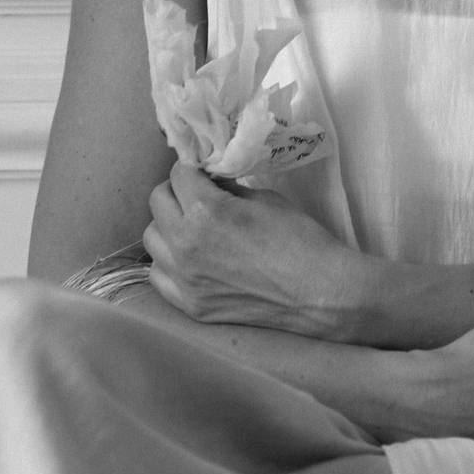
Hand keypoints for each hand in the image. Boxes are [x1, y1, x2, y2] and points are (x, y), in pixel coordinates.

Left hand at [143, 161, 357, 337]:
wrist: (321, 292)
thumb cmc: (300, 239)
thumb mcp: (264, 198)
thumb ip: (228, 189)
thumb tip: (210, 181)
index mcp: (206, 211)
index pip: (178, 174)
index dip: (193, 168)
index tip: (203, 171)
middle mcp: (185, 244)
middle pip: (158, 201)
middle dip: (178, 191)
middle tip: (199, 194)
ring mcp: (184, 279)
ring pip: (152, 239)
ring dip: (169, 226)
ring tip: (193, 227)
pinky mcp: (190, 305)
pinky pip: (159, 275)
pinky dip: (169, 262)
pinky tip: (191, 259)